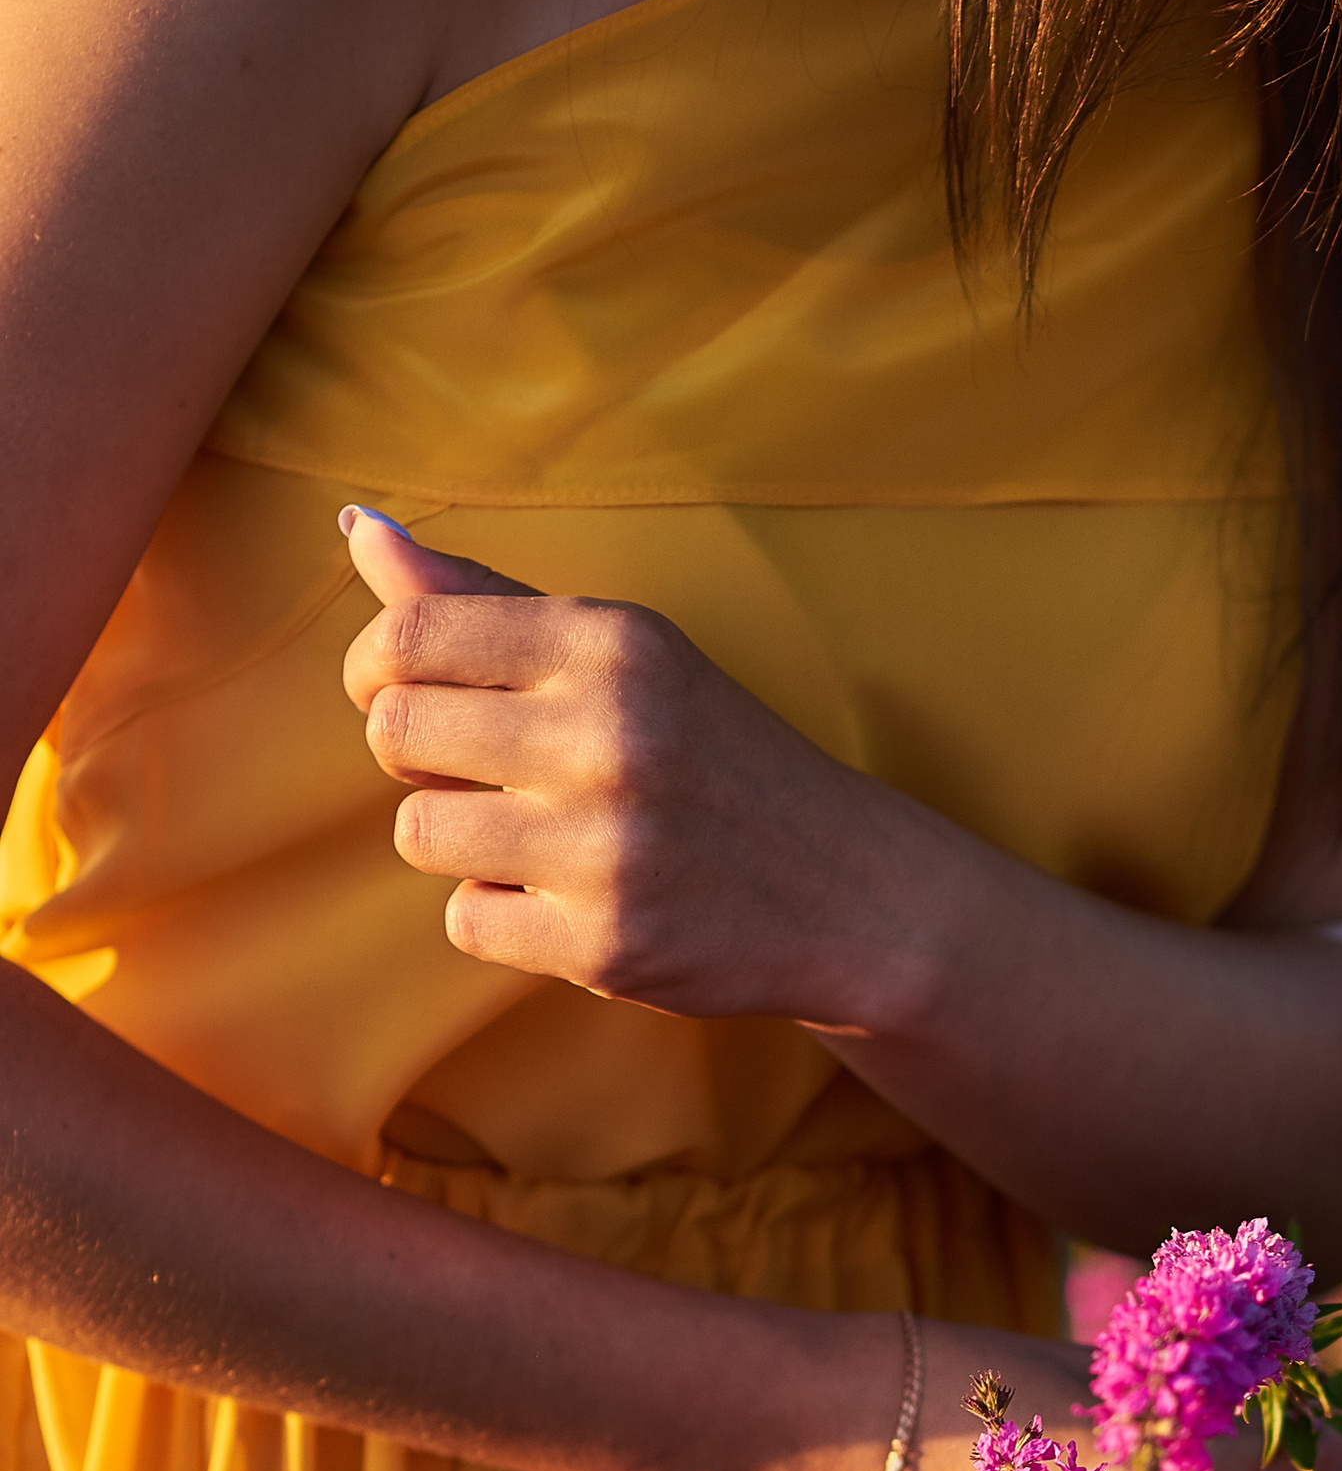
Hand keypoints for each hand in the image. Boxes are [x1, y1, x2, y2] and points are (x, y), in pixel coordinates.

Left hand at [341, 508, 916, 1022]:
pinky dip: (501, 915)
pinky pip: (466, 920)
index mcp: (610, 643)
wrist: (850, 892)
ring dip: (457, 839)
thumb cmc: (712, 757)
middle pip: (395, 732)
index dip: (375, 670)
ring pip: (418, 832)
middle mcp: (607, 736)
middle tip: (479, 769)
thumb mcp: (623, 654)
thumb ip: (486, 597)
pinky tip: (568, 898)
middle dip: (416, 754)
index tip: (401, 692)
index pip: (408, 634)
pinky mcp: (605, 942)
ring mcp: (605, 846)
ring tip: (532, 838)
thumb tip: (361, 528)